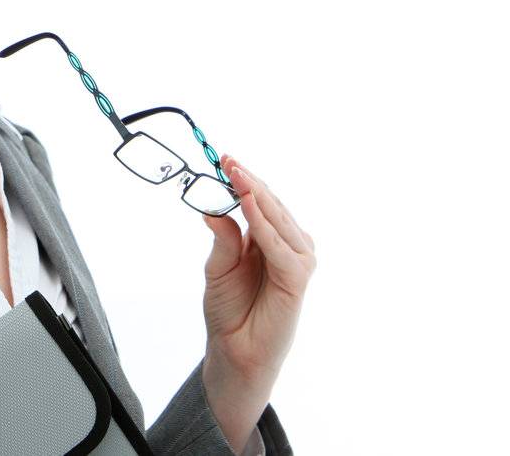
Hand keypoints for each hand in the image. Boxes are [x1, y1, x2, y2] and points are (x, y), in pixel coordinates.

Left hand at [197, 155, 314, 449]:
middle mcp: (288, 245)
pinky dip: (264, 226)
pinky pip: (280, 246)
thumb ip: (223, 238)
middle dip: (249, 182)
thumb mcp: (218, 266)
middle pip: (271, 205)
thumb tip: (213, 209)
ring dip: (257, 197)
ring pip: (277, 220)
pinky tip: (247, 208)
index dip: (243, 180)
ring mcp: (296, 260)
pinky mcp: (297, 278)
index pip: (259, 201)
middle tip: (228, 161)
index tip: (224, 159)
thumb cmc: (229, 309)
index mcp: (269, 238)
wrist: (235, 350)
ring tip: (237, 177)